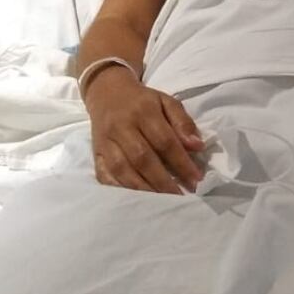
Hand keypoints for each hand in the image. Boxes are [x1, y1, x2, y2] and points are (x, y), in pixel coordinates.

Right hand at [85, 65, 205, 193]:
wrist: (107, 92)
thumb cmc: (143, 101)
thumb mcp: (167, 102)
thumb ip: (183, 122)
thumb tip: (198, 146)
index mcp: (143, 111)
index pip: (164, 140)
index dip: (181, 162)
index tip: (196, 179)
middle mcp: (121, 126)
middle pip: (142, 158)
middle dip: (163, 181)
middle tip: (181, 196)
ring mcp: (105, 141)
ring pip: (122, 170)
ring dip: (144, 189)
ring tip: (162, 201)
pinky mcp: (96, 153)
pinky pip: (104, 176)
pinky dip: (121, 189)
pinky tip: (137, 199)